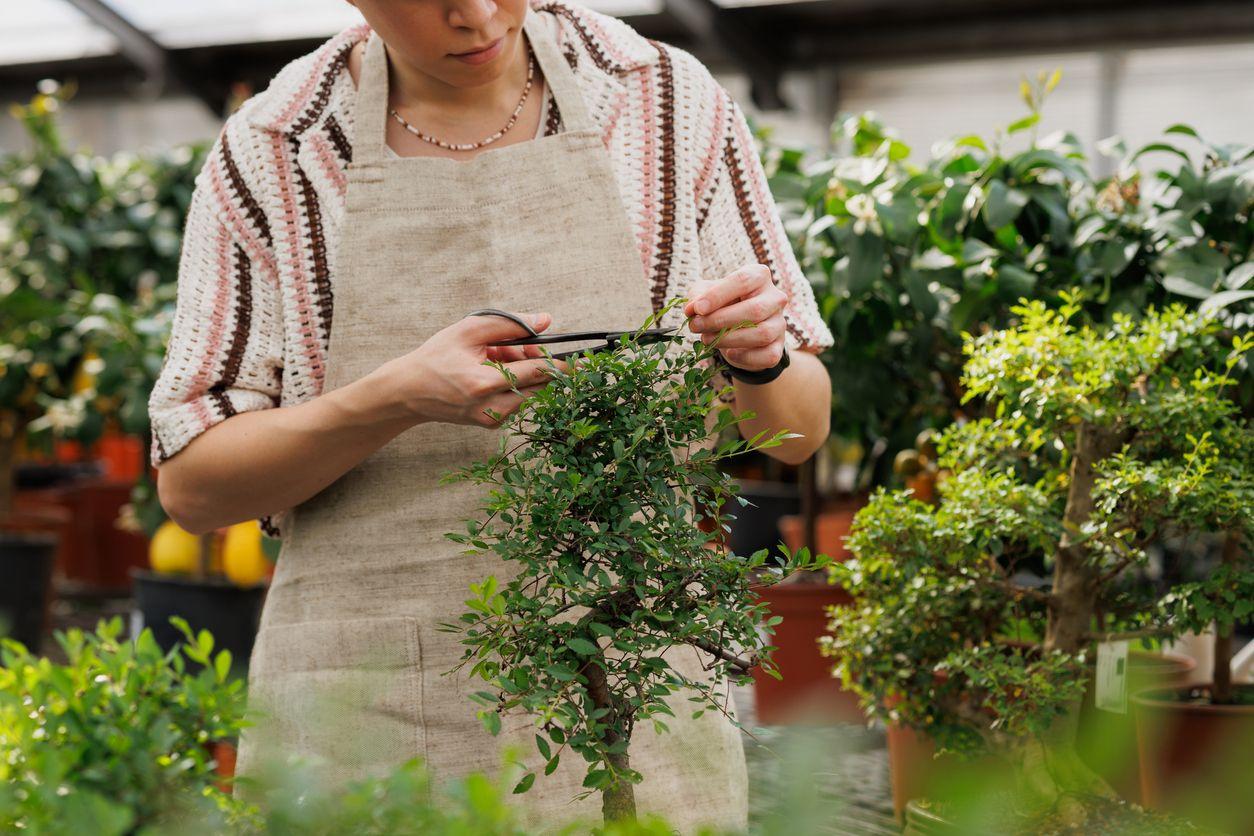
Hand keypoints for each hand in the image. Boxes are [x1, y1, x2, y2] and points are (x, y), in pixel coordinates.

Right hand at [381, 312, 569, 427]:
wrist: (409, 391)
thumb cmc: (437, 357)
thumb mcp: (468, 330)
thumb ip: (510, 323)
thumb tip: (546, 321)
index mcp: (483, 384)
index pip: (535, 373)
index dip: (560, 363)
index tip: (581, 359)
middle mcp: (491, 408)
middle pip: (537, 384)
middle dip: (534, 361)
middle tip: (513, 346)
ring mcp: (492, 420)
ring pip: (529, 392)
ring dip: (522, 373)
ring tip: (493, 358)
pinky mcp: (492, 425)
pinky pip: (518, 400)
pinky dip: (512, 384)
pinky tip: (489, 373)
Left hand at [683, 263, 788, 371]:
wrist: (738, 329)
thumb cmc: (722, 305)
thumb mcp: (706, 294)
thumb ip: (697, 297)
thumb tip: (691, 310)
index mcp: (759, 276)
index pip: (742, 280)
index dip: (718, 295)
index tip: (697, 309)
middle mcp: (775, 297)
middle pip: (754, 309)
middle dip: (719, 320)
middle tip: (695, 327)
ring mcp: (780, 323)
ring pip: (762, 333)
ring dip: (729, 339)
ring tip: (707, 339)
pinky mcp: (779, 347)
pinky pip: (768, 355)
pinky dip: (746, 357)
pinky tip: (729, 353)